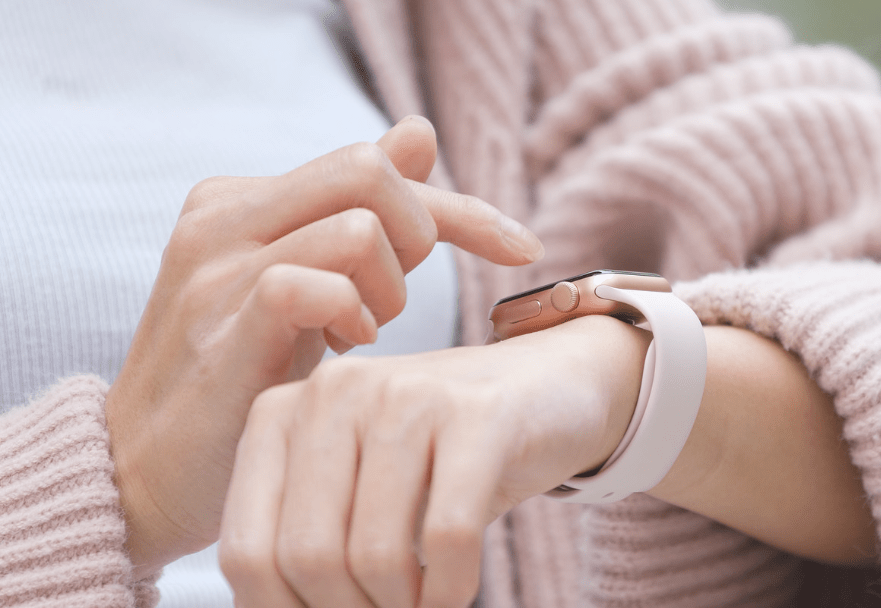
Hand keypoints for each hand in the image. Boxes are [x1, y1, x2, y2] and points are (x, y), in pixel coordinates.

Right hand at [104, 116, 544, 574]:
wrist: (146, 471)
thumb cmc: (242, 375)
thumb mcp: (303, 282)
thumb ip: (356, 212)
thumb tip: (418, 131)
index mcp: (245, 198)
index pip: (376, 164)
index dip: (462, 207)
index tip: (522, 247)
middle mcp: (224, 214)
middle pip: (371, 170)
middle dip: (420, 237)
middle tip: (394, 302)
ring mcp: (216, 266)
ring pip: (358, 227)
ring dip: (390, 289)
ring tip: (362, 333)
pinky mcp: (222, 323)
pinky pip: (316, 284)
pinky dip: (353, 315)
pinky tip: (342, 350)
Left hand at [218, 316, 649, 607]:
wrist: (542, 385)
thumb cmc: (438, 450)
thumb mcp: (356, 481)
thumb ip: (309, 536)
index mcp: (283, 410)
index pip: (247, 552)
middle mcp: (335, 390)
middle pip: (307, 557)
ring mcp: (407, 395)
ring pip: (376, 554)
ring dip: (402, 606)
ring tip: (417, 602)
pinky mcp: (478, 414)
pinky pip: (448, 537)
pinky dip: (450, 590)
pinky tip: (454, 590)